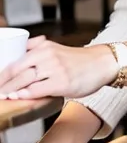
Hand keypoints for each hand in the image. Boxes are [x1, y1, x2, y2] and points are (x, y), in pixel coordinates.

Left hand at [0, 37, 117, 99]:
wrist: (102, 63)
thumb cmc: (79, 60)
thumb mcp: (57, 48)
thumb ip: (38, 46)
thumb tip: (23, 45)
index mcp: (44, 47)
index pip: (15, 61)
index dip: (2, 74)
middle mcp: (48, 55)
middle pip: (17, 71)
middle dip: (3, 84)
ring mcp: (55, 69)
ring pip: (25, 80)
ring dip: (11, 90)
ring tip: (3, 96)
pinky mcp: (62, 82)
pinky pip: (39, 90)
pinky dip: (26, 94)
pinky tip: (18, 97)